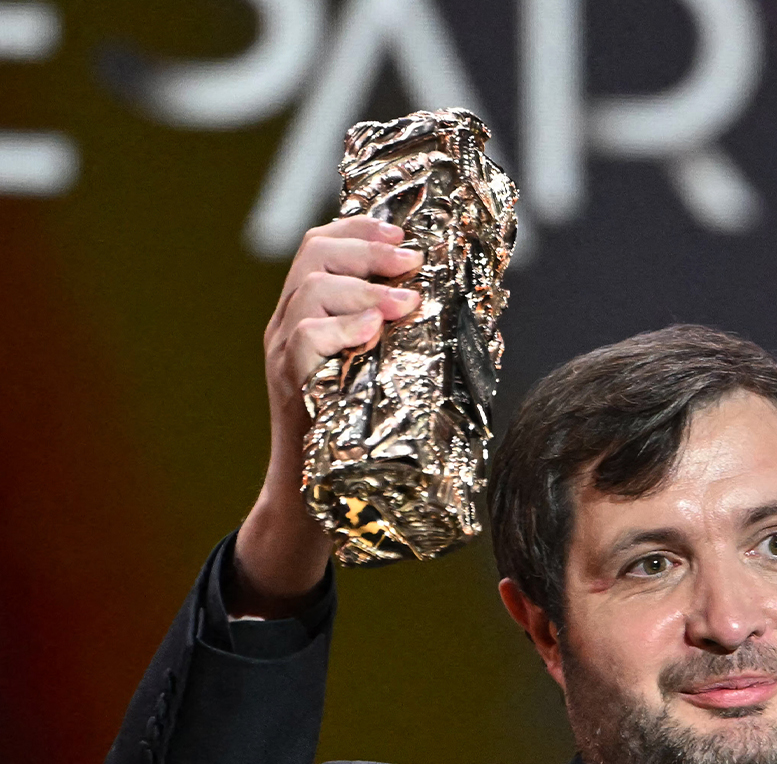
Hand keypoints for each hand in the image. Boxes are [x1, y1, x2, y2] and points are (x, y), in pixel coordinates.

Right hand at [231, 218, 423, 615]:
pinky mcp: (289, 384)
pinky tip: (374, 334)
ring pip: (310, 290)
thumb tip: (470, 315)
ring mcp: (283, 352)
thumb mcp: (381, 379)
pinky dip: (342, 329)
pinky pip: (305, 339)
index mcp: (309, 313)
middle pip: (314, 254)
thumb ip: (402, 342)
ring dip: (366, 290)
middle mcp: (289, 324)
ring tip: (406, 305)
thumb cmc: (358, 442)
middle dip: (369, 248)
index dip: (361, 227)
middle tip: (412, 262)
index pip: (321, 245)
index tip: (404, 231)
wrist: (312, 499)